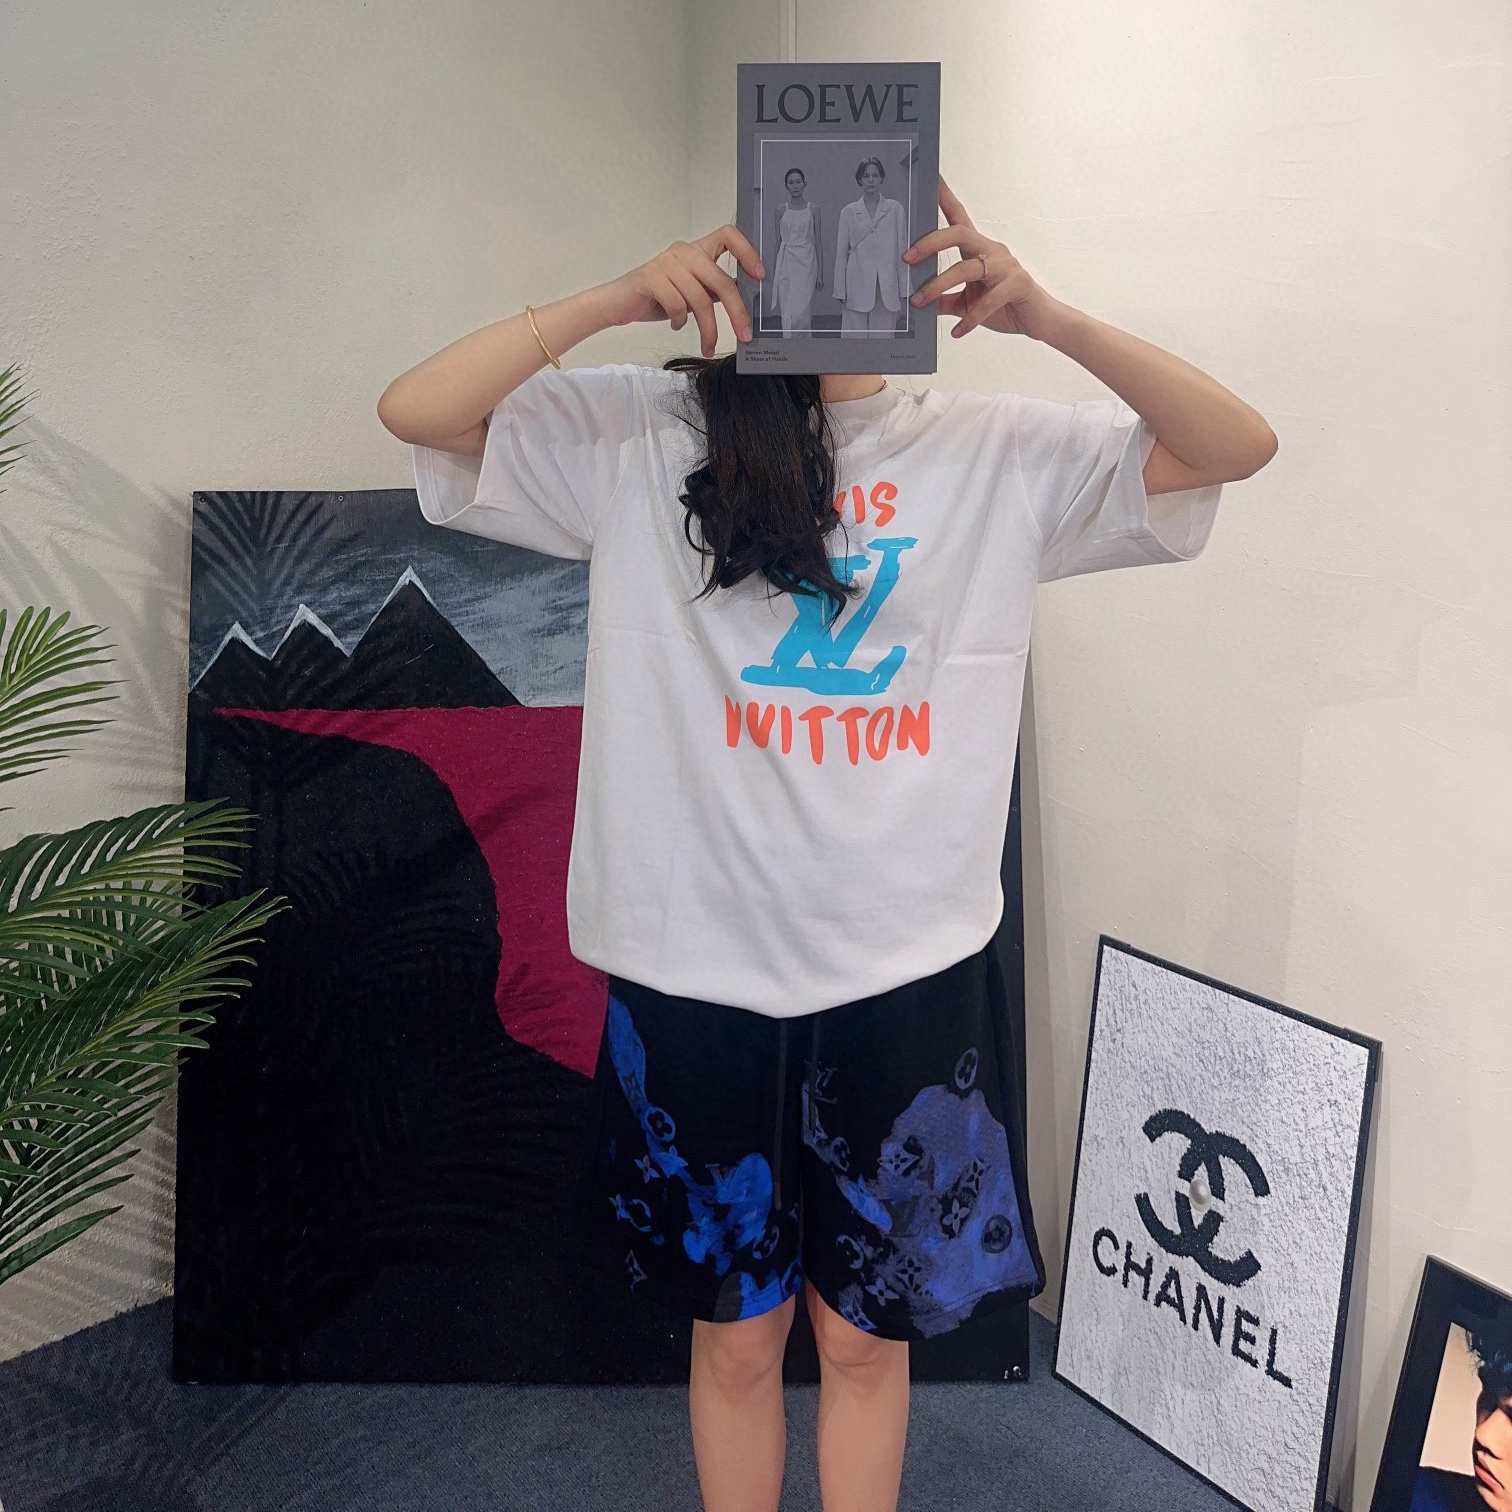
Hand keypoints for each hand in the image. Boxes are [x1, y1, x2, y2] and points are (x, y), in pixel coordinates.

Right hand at [596, 224, 764, 355]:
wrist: (617, 303)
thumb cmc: (657, 298)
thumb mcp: (692, 293)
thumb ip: (714, 291)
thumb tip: (745, 302)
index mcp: (697, 251)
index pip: (728, 235)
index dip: (747, 252)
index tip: (760, 276)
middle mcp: (684, 251)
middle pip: (721, 280)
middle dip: (737, 312)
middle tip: (745, 335)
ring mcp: (667, 263)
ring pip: (700, 299)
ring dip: (708, 330)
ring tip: (707, 346)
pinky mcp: (651, 277)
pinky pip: (678, 305)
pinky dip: (680, 321)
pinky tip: (676, 324)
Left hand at [903, 177, 1060, 340]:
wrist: (1039, 320)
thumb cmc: (1003, 306)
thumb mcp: (967, 303)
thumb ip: (945, 300)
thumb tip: (918, 303)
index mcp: (978, 249)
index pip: (959, 217)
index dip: (945, 197)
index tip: (930, 179)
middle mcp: (992, 251)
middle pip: (959, 234)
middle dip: (930, 244)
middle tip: (907, 259)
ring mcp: (1006, 266)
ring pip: (967, 268)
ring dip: (939, 285)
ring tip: (919, 303)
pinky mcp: (1017, 284)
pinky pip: (988, 301)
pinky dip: (969, 319)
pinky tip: (957, 332)